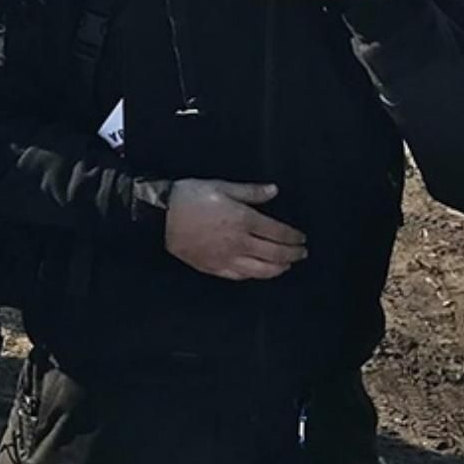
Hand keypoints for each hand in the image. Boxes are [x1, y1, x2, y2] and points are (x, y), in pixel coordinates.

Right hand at [164, 178, 307, 280]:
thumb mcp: (222, 186)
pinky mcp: (213, 268)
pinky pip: (239, 276)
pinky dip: (254, 276)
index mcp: (243, 220)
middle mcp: (239, 242)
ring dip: (278, 269)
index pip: (277, 232)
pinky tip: (259, 273)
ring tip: (287, 266)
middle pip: (273, 253)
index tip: (302, 238)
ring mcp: (226, 258)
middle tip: (302, 253)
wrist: (160, 215)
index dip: (293, 237)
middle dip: (292, 254)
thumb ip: (251, 192)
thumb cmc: (191, 196)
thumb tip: (274, 191)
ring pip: (259, 270)